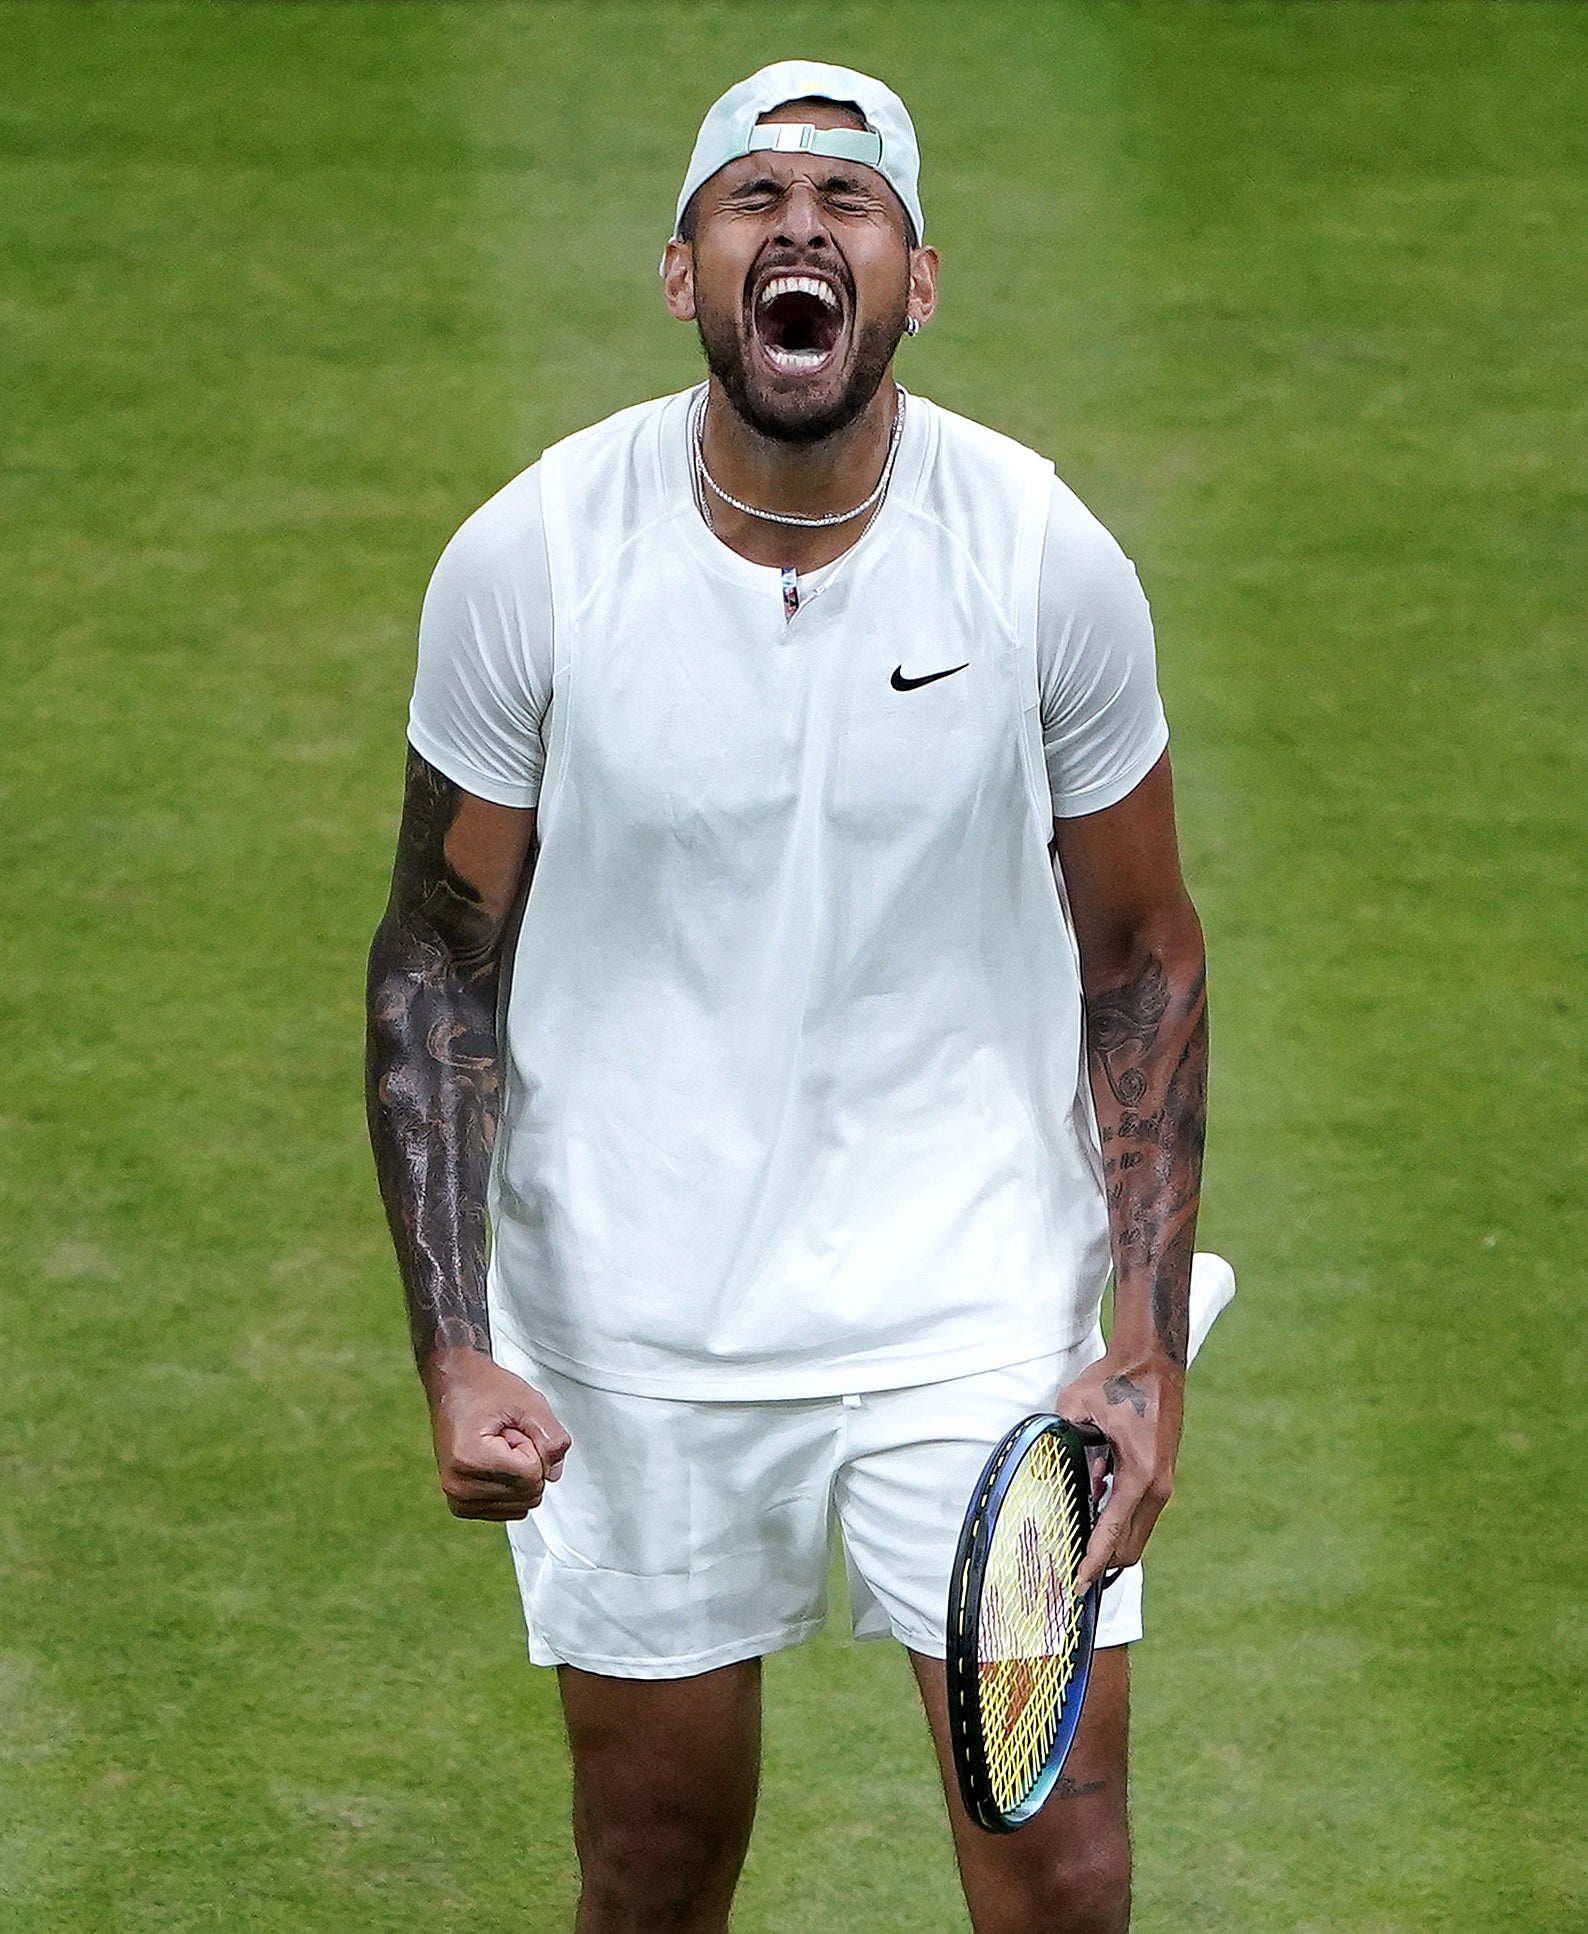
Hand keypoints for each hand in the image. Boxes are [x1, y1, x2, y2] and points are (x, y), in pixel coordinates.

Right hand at [421, 1348, 571, 1520]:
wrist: (455, 1386)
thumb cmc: (485, 1390)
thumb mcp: (528, 1402)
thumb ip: (551, 1437)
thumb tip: (554, 1473)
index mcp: (470, 1459)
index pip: (533, 1474)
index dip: (531, 1446)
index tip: (510, 1429)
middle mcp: (459, 1486)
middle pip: (529, 1493)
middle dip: (527, 1462)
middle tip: (504, 1437)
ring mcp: (458, 1499)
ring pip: (522, 1505)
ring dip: (519, 1475)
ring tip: (497, 1447)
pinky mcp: (462, 1506)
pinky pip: (509, 1510)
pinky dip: (511, 1487)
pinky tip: (493, 1462)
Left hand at [1053, 1351, 1183, 1594]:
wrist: (1153, 1361)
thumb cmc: (1115, 1381)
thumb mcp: (1077, 1409)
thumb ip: (1068, 1446)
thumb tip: (1066, 1477)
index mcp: (1139, 1476)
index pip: (1112, 1534)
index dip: (1091, 1563)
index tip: (1077, 1586)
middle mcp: (1157, 1487)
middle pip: (1130, 1547)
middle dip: (1101, 1562)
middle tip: (1070, 1569)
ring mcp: (1163, 1482)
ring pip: (1137, 1532)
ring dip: (1110, 1540)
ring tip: (1078, 1541)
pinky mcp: (1161, 1474)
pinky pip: (1139, 1512)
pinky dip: (1118, 1519)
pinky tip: (1093, 1506)